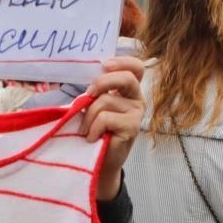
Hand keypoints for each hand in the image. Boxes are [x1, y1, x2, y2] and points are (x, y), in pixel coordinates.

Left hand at [83, 55, 144, 200]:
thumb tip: (86, 88)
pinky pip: (105, 118)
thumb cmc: (95, 131)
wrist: (100, 160)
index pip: (135, 67)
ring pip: (106, 101)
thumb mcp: (94, 107)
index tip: (105, 65)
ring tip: (85, 129)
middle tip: (88, 95)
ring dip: (88, 116)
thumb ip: (95, 93)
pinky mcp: (132, 127)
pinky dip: (93, 128)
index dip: (123, 61)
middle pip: (126, 78)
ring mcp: (137, 113)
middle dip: (102, 82)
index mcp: (128, 90)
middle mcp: (137, 99)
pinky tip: (92, 138)